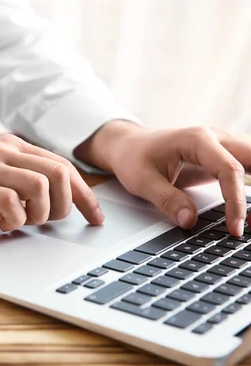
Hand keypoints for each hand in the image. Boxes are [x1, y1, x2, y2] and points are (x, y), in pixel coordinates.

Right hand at [0, 135, 104, 230]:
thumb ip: (16, 177)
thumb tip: (54, 200)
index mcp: (11, 145)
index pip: (63, 165)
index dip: (85, 194)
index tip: (95, 218)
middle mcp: (3, 149)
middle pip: (60, 173)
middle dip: (67, 205)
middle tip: (49, 223)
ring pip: (40, 185)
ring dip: (41, 213)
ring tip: (23, 223)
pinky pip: (10, 201)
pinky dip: (16, 219)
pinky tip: (3, 225)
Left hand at [75, 121, 247, 235]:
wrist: (127, 145)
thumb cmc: (133, 158)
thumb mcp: (142, 181)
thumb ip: (166, 200)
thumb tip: (190, 221)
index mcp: (196, 140)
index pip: (229, 169)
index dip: (235, 201)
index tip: (235, 227)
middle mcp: (215, 138)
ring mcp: (221, 146)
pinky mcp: (222, 157)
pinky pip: (247, 169)